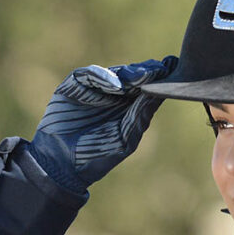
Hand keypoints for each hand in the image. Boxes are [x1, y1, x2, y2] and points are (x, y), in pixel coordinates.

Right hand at [26, 56, 177, 192]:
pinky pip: (87, 76)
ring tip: (141, 77)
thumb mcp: (125, 139)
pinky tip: (115, 85)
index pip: (147, 88)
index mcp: (129, 108)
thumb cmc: (96, 156)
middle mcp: (113, 96)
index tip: (172, 69)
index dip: (158, 78)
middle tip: (159, 69)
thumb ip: (139, 116)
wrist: (62, 166)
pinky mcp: (73, 87)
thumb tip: (157, 94)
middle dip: (146, 72)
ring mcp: (93, 90)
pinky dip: (101, 77)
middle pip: (132, 76)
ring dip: (128, 73)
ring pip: (113, 73)